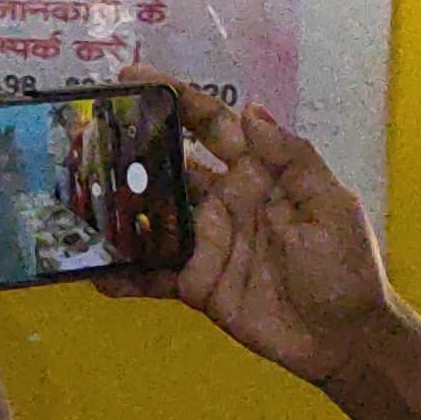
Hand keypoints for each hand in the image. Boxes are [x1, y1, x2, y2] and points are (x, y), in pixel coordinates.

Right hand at [97, 72, 397, 383]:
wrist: (345, 340)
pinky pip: (151, 274)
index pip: (212, 128)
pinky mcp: (194, 283)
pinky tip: (94, 272)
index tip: (135, 79)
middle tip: (83, 135)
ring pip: (150, 217)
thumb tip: (250, 110)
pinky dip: (123, 274)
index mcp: (257, 175)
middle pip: (168, 167)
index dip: (177, 100)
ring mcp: (204, 243)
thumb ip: (293, 160)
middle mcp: (223, 202)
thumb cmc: (346, 269)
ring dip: (116, 208)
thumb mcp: (332, 207)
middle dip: (128, 148)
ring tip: (74, 197)